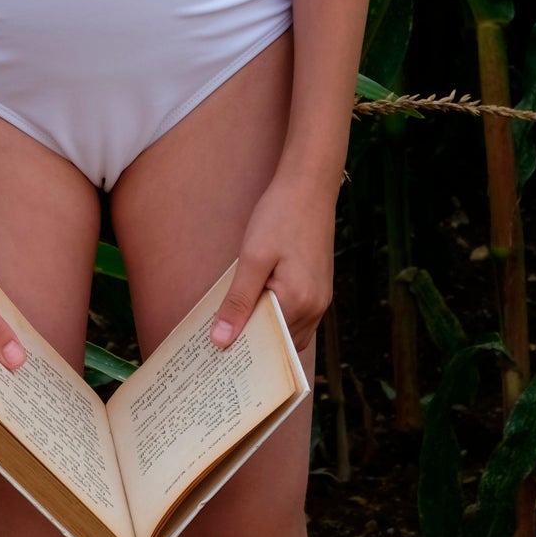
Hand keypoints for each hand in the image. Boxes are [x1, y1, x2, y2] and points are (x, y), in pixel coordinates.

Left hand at [209, 175, 336, 353]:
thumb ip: (238, 301)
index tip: (214, 351)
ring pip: (290, 331)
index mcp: (299, 302)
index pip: (267, 345)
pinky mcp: (319, 287)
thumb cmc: (280, 216)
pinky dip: (277, 315)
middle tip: (218, 340)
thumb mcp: (252, 257)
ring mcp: (320, 298)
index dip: (242, 349)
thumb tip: (221, 341)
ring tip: (234, 321)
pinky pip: (297, 316)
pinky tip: (256, 301)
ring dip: (265, 329)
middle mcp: (315, 307)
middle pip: (280, 343)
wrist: (309, 185)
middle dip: (253, 343)